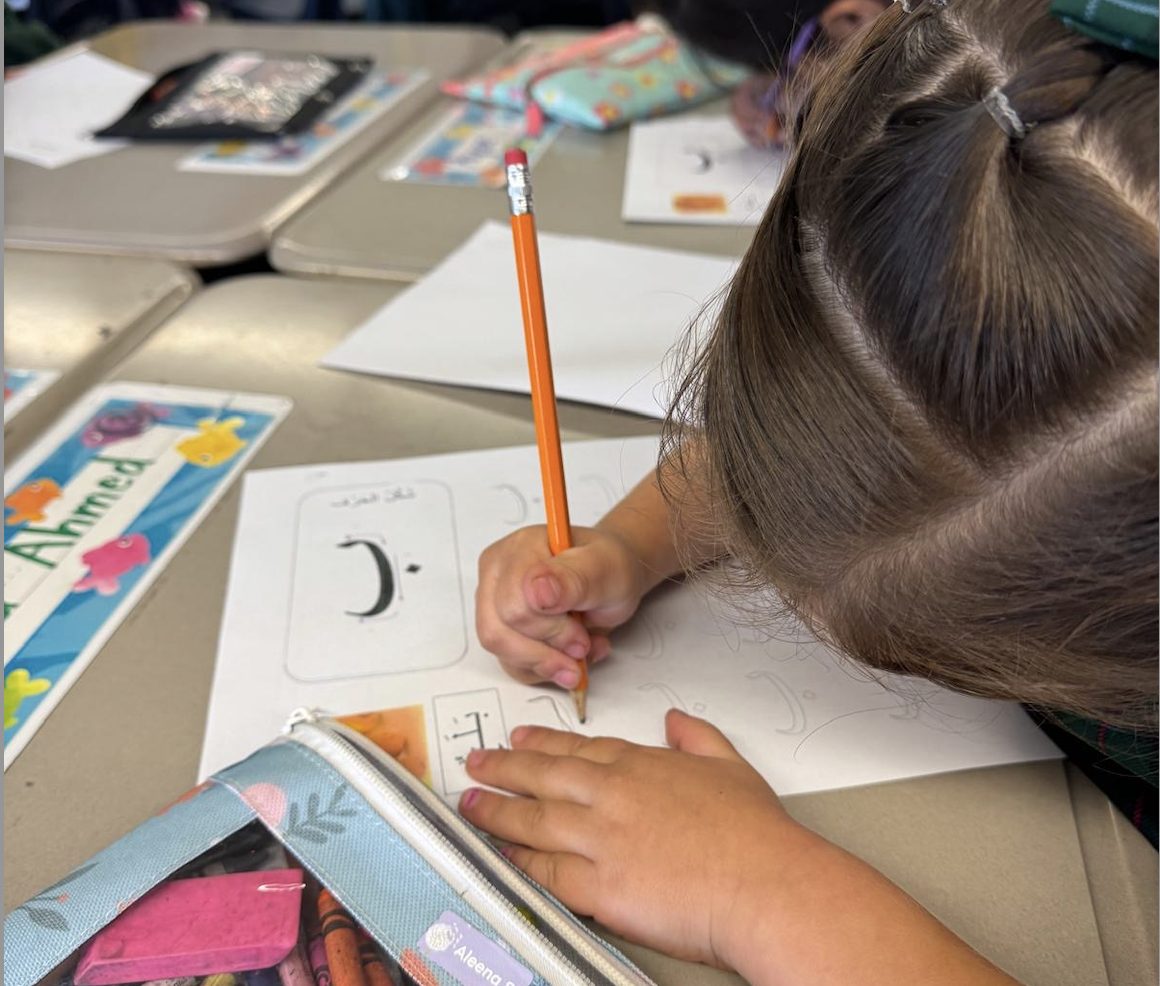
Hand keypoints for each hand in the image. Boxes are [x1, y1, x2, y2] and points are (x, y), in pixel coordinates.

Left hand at [458, 710, 812, 968]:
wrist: (764, 884)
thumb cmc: (755, 835)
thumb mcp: (730, 765)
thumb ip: (696, 736)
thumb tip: (676, 719)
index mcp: (640, 765)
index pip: (577, 749)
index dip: (542, 743)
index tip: (519, 738)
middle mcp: (612, 796)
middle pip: (543, 777)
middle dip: (503, 768)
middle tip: (477, 763)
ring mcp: (600, 840)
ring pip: (533, 819)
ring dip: (497, 810)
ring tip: (471, 803)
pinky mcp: (598, 887)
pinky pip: (546, 870)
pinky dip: (519, 860)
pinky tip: (502, 853)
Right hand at [475, 525, 647, 688]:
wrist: (613, 576)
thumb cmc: (608, 566)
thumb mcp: (605, 569)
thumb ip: (572, 579)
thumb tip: (537, 590)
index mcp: (519, 549)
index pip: (513, 607)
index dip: (551, 630)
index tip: (581, 633)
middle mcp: (499, 573)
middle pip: (499, 634)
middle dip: (548, 650)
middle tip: (582, 644)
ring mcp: (496, 602)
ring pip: (504, 655)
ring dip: (549, 663)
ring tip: (582, 649)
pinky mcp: (502, 629)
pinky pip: (514, 665)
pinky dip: (547, 669)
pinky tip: (569, 653)